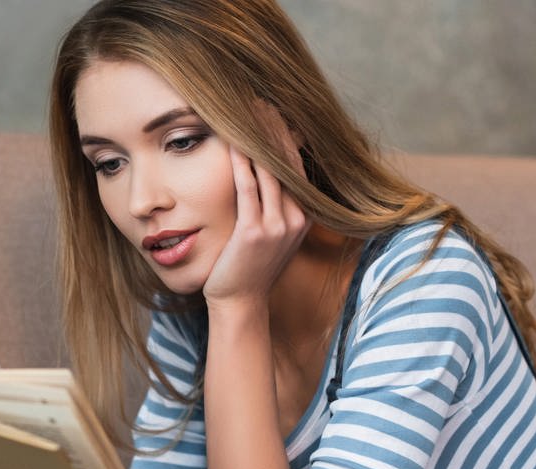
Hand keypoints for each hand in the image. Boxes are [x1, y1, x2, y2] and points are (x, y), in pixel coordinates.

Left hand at [201, 116, 310, 308]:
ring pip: (269, 170)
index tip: (272, 109)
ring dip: (257, 137)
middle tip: (259, 98)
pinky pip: (248, 188)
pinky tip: (232, 140)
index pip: (296, 165)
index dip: (284, 135)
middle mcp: (296, 218)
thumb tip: (267, 176)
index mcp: (303, 216)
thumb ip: (275, 206)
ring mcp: (278, 226)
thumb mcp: (271, 235)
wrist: (240, 303)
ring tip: (246, 109)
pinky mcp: (255, 233)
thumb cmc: (248, 267)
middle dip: (273, 128)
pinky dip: (241, 162)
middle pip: (286, 162)